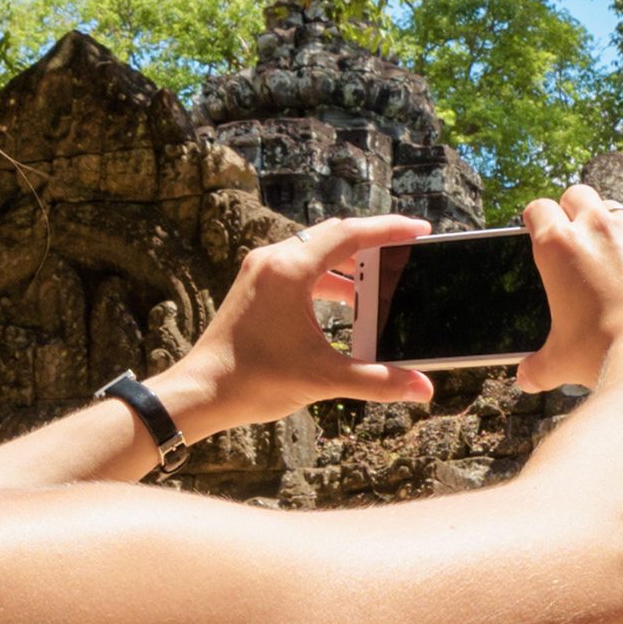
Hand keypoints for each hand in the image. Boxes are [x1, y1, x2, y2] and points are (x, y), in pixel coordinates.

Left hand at [156, 214, 430, 435]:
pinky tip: (346, 304)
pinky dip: (327, 280)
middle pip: (333, 236)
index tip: (420, 230)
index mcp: (290, 271)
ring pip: (315, 252)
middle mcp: (273, 261)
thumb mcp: (323, 379)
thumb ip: (377, 381)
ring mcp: (260, 272)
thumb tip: (422, 388)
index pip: (350, 234)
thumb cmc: (253, 381)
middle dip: (373, 243)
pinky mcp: (255, 288)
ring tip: (379, 283)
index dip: (389, 230)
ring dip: (349, 266)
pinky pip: (300, 270)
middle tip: (406, 251)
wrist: (200, 393)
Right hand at [511, 186, 622, 397]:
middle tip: (574, 238)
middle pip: (578, 195)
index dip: (536, 220)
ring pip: (619, 214)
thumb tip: (527, 379)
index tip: (538, 232)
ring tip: (611, 263)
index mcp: (558, 245)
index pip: (538, 209)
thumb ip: (538, 365)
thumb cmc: (600, 354)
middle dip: (573, 210)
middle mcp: (598, 229)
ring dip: (612, 230)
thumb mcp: (559, 362)